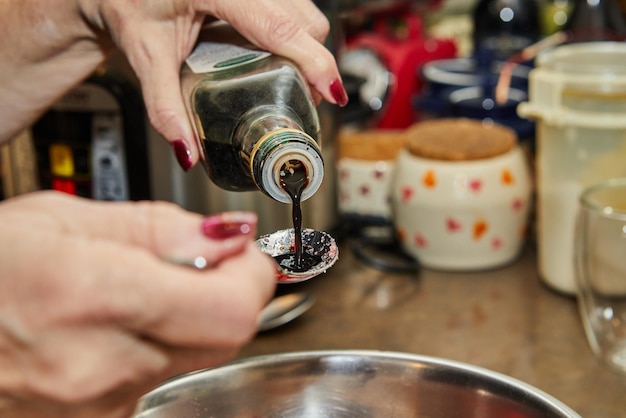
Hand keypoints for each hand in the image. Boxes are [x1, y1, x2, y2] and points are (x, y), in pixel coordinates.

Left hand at [0, 0, 345, 166]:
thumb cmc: (127, 4)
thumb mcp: (145, 54)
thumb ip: (164, 106)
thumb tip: (188, 152)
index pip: (279, 26)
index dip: (314, 61)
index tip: (331, 93)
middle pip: (304, 19)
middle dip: (314, 62)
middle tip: (302, 99)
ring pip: (305, 11)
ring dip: (307, 48)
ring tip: (291, 81)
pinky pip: (294, 7)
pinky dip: (297, 35)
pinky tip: (280, 55)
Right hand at [0, 191, 275, 417]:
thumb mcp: (62, 220)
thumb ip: (158, 229)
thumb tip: (228, 236)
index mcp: (93, 297)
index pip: (233, 307)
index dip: (253, 274)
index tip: (242, 248)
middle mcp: (101, 366)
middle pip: (227, 334)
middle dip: (230, 290)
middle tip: (202, 257)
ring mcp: (99, 404)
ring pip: (196, 354)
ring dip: (191, 315)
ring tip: (138, 286)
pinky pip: (159, 374)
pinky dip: (159, 342)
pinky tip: (117, 321)